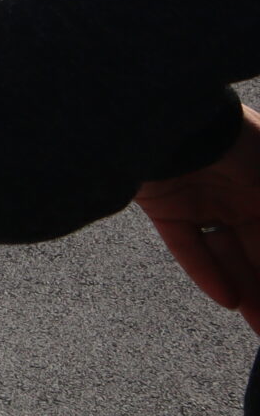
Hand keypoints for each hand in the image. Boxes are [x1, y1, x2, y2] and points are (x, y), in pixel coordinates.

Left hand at [138, 106, 259, 337]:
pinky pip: (189, 246)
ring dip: (247, 290)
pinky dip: (207, 272)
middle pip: (259, 248)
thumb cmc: (238, 140)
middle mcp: (237, 189)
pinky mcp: (165, 204)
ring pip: (227, 253)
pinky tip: (228, 300)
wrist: (167, 114)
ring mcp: (201, 196)